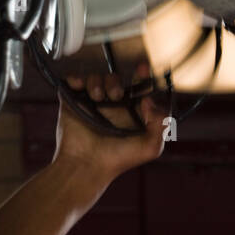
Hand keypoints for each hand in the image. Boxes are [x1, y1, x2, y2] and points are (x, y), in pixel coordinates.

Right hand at [54, 61, 165, 182]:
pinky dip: (76, 79)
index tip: (142, 68)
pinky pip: (73, 80)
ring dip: (97, 82)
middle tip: (115, 95)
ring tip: (97, 97)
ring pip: (95, 78)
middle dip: (115, 82)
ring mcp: (91, 103)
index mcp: (130, 112)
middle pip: (115, 79)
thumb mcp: (150, 147)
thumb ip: (161, 124)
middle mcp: (111, 106)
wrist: (87, 165)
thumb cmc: (118, 160)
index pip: (137, 87)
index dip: (142, 76)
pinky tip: (79, 86)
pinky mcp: (73, 102)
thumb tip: (149, 100)